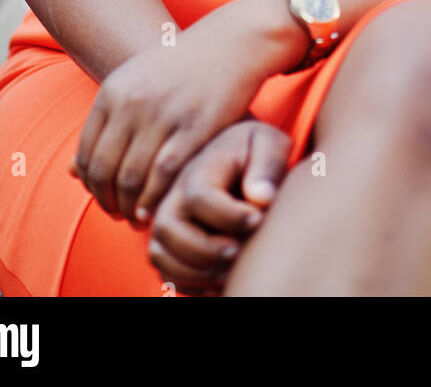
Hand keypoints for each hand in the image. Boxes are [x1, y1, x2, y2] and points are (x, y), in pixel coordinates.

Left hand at [69, 0, 305, 222]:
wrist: (231, 43)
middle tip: (119, 216)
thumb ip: (105, 123)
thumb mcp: (136, 81)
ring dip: (130, 207)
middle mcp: (132, 103)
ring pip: (131, 178)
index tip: (103, 199)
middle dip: (107, 202)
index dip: (91, 186)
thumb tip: (70, 170)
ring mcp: (162, 114)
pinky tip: (157, 209)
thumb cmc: (183, 67)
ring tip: (137, 218)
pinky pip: (164, 174)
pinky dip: (155, 198)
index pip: (86, 154)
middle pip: (104, 171)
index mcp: (113, 91)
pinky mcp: (194, 126)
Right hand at [148, 118, 292, 295]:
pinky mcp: (170, 247)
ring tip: (233, 268)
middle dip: (206, 250)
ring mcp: (167, 224)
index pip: (199, 196)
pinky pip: (168, 275)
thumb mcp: (268, 145)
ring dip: (198, 272)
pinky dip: (192, 286)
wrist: (240, 159)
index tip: (258, 220)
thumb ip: (268, 165)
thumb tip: (261, 198)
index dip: (228, 215)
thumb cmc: (256, 153)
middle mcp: (174, 197)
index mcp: (197, 169)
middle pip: (168, 229)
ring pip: (162, 257)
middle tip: (240, 251)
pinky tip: (223, 280)